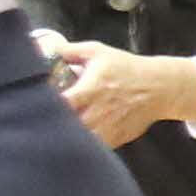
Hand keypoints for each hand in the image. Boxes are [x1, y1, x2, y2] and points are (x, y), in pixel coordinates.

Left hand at [52, 41, 195, 145]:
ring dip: (67, 137)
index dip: (44, 106)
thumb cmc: (124, 68)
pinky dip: (82, 145)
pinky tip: (75, 136)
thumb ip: (68, 51)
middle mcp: (99, 113)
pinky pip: (93, 148)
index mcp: (91, 90)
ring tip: (56, 129)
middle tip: (41, 119)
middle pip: (67, 127)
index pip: (62, 104)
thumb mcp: (97, 52)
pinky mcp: (116, 140)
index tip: (35, 103)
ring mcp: (108, 129)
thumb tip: (39, 48)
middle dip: (52, 124)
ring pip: (80, 142)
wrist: (160, 87)